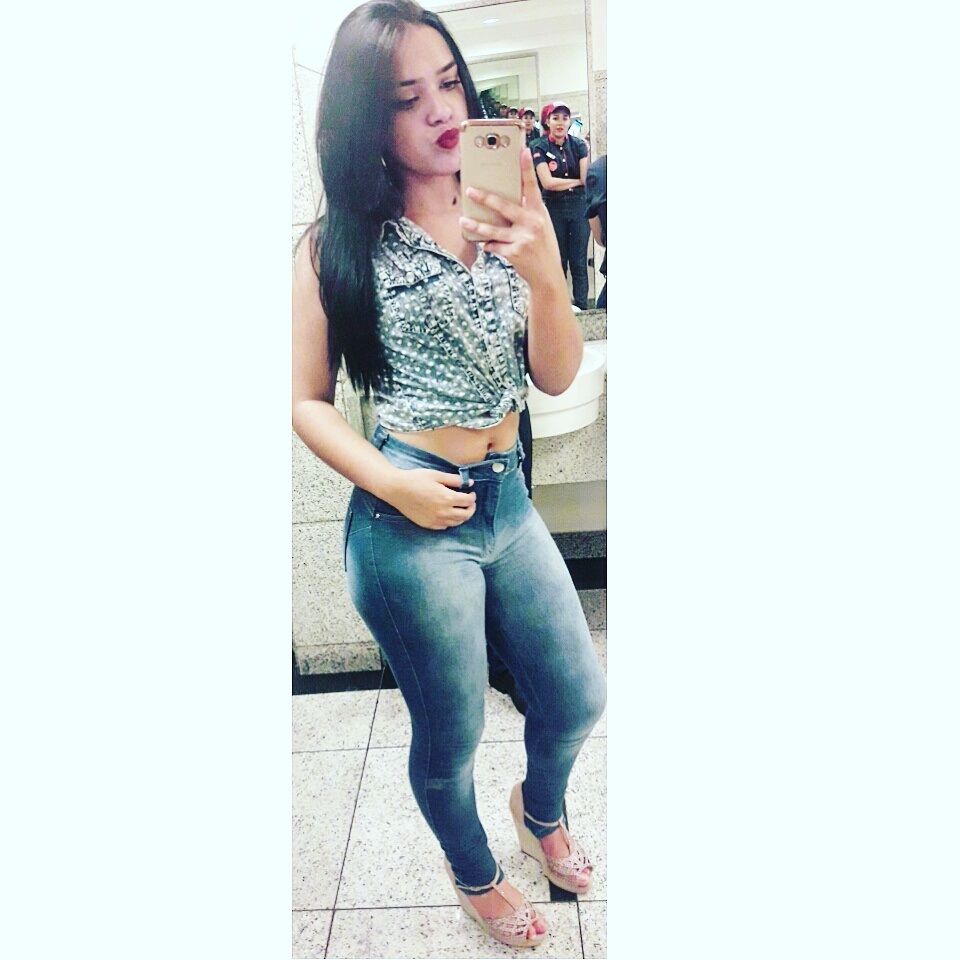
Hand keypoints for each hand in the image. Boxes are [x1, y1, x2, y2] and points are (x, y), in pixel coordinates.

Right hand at [381, 468, 475, 529]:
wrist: (396, 489)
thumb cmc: (415, 479)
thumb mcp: (436, 475)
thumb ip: (454, 480)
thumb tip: (470, 483)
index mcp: (447, 498)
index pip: (468, 501)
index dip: (472, 497)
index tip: (471, 493)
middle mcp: (443, 512)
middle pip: (465, 515)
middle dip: (471, 509)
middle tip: (470, 503)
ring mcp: (435, 520)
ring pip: (456, 523)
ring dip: (462, 516)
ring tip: (461, 509)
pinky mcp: (427, 524)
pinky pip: (444, 526)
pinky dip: (450, 521)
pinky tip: (447, 514)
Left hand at [458, 149, 563, 287]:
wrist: (547, 275)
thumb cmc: (542, 246)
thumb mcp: (541, 225)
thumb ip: (527, 211)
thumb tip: (507, 197)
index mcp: (539, 212)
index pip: (533, 186)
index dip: (527, 169)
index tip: (523, 151)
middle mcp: (532, 223)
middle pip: (505, 207)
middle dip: (486, 198)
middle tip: (470, 190)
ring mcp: (522, 239)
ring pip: (493, 230)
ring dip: (476, 225)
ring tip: (463, 220)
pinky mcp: (514, 254)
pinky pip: (494, 246)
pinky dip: (488, 244)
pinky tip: (484, 244)